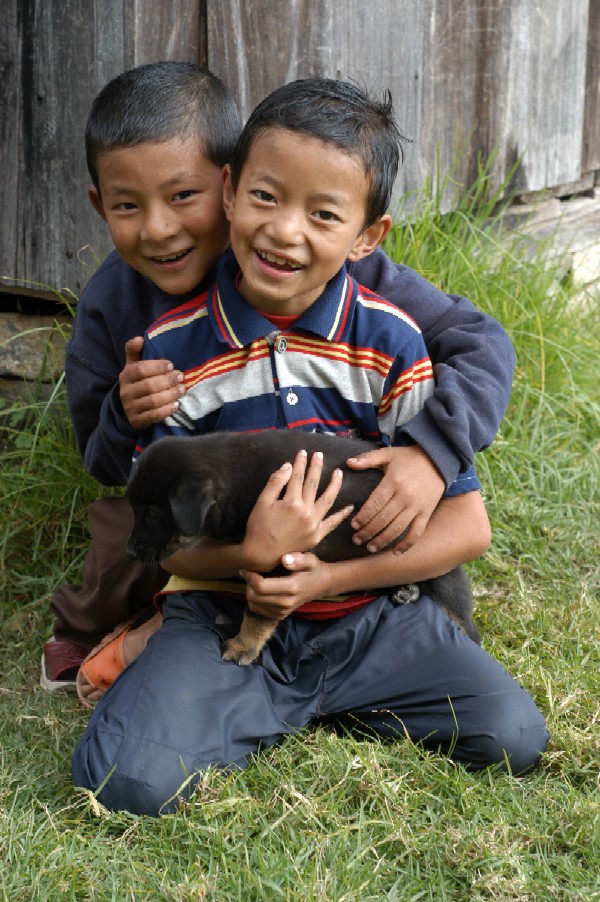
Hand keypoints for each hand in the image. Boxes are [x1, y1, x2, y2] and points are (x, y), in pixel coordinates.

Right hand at [119, 336, 184, 429]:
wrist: (128, 410)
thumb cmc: (136, 382)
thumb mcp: (133, 366)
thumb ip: (134, 351)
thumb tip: (139, 338)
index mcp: (126, 375)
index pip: (140, 369)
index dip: (157, 366)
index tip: (171, 365)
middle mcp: (126, 392)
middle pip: (149, 386)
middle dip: (167, 381)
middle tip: (181, 377)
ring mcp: (131, 407)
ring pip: (153, 401)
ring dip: (170, 395)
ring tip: (182, 390)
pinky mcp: (138, 421)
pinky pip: (154, 415)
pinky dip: (167, 410)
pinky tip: (177, 405)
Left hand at [240, 552, 332, 619]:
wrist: (321, 584)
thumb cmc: (312, 569)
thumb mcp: (309, 559)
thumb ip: (298, 559)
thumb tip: (285, 560)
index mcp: (291, 588)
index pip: (260, 586)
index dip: (249, 576)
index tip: (247, 566)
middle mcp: (285, 603)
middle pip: (253, 596)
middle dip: (248, 583)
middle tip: (251, 572)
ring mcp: (282, 611)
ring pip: (253, 603)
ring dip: (250, 591)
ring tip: (256, 579)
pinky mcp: (279, 616)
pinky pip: (257, 609)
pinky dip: (254, 599)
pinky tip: (261, 589)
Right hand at [241, 448, 353, 571]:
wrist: (261, 555)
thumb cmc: (258, 527)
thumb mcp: (262, 502)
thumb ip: (276, 482)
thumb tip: (288, 465)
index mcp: (291, 503)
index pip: (298, 477)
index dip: (300, 463)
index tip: (303, 452)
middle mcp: (306, 512)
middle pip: (313, 484)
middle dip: (316, 467)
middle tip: (319, 455)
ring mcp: (313, 525)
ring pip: (328, 500)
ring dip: (334, 485)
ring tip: (338, 472)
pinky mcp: (316, 536)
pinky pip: (332, 523)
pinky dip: (342, 515)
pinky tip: (350, 506)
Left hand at [346, 445, 444, 552]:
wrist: (438, 460)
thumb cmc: (409, 457)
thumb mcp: (388, 454)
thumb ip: (367, 459)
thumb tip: (348, 463)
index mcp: (393, 481)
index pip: (374, 503)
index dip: (363, 517)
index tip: (353, 526)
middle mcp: (405, 496)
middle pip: (383, 519)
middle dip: (367, 532)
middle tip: (356, 540)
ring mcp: (417, 506)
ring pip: (397, 529)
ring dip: (382, 541)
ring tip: (370, 548)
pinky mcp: (427, 512)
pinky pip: (416, 532)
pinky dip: (406, 544)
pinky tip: (396, 552)